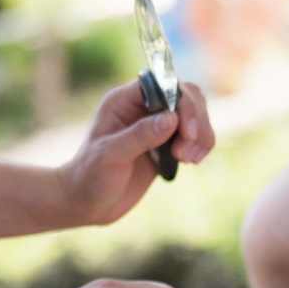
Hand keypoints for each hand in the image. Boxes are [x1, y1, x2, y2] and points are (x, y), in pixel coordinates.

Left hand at [58, 79, 214, 225]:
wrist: (87, 204)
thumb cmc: (90, 178)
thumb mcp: (110, 156)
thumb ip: (140, 136)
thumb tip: (172, 118)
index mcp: (124, 100)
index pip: (163, 83)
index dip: (181, 102)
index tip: (186, 131)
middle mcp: (142, 107)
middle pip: (186, 95)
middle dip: (194, 121)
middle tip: (185, 153)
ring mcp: (156, 125)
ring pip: (194, 113)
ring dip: (201, 134)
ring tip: (189, 160)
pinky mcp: (167, 144)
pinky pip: (194, 134)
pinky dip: (201, 144)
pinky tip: (192, 161)